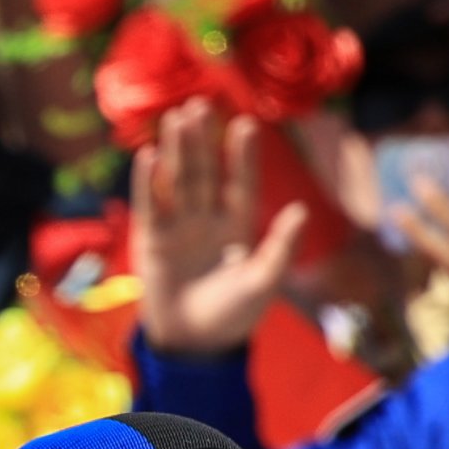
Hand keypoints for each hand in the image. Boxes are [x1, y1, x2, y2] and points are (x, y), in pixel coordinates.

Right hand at [134, 100, 306, 358]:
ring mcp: (179, 227)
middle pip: (205, 172)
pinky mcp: (152, 241)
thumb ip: (280, 247)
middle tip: (200, 105)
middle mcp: (208, 219)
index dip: (243, 155)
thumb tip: (302, 210)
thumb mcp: (264, 283)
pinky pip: (150, 206)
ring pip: (178, 181)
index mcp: (239, 225)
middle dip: (203, 140)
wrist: (193, 343)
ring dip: (175, 151)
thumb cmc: (234, 316)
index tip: (245, 124)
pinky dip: (147, 182)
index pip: (242, 182)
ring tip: (175, 119)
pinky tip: (147, 155)